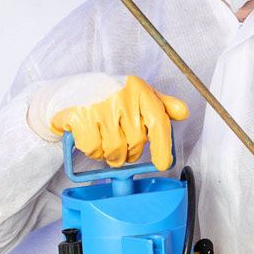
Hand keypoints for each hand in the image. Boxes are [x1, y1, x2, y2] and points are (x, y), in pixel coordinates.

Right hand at [28, 73, 188, 169]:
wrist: (70, 91)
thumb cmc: (110, 95)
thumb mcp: (138, 94)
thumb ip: (162, 104)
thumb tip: (184, 112)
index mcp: (139, 90)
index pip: (158, 121)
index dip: (163, 146)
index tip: (162, 163)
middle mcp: (121, 96)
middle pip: (135, 142)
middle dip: (130, 152)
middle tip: (122, 144)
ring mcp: (100, 106)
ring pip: (115, 150)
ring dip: (111, 154)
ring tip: (106, 140)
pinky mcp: (80, 117)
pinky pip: (93, 149)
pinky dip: (93, 151)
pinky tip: (91, 137)